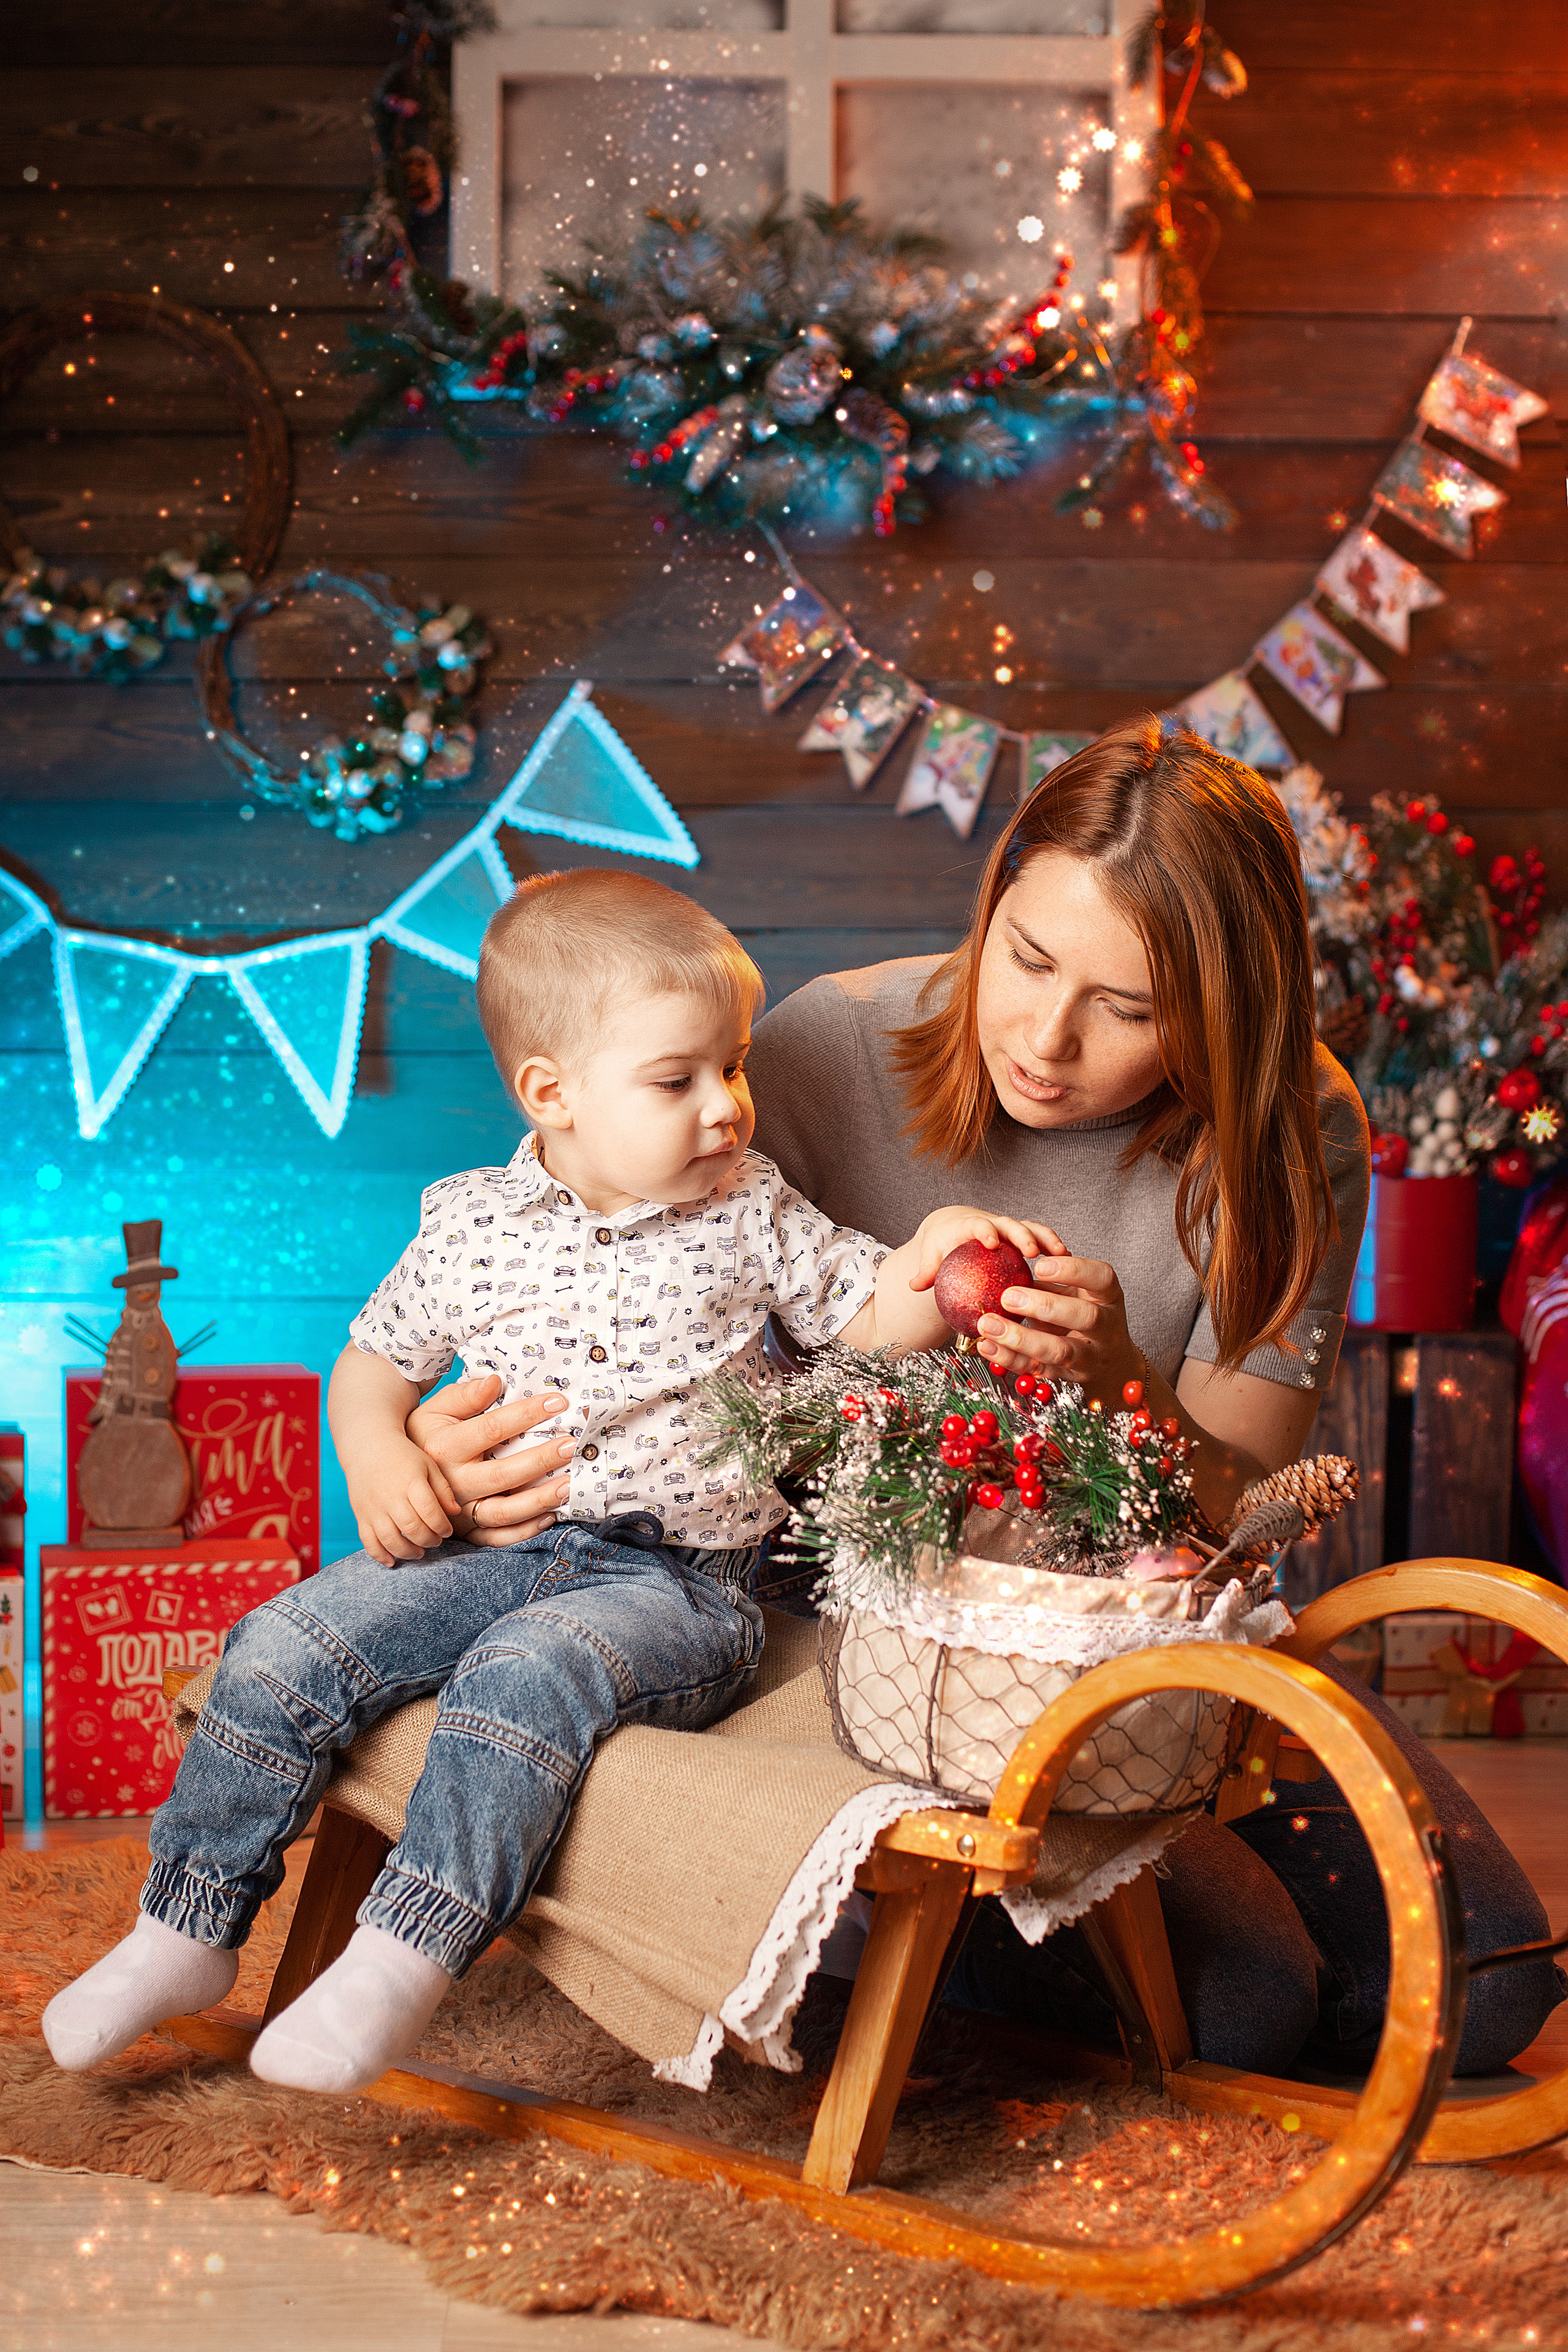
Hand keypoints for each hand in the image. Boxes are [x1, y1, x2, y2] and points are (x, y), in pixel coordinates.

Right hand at [346, 1434, 460, 1567]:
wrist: (368, 1447)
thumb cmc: (403, 1456)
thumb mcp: (428, 1465)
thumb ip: (442, 1489)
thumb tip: (455, 1513)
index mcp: (411, 1482)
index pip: (429, 1512)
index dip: (441, 1526)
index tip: (446, 1531)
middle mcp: (390, 1497)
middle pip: (412, 1528)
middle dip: (428, 1540)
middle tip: (435, 1541)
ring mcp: (373, 1508)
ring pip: (390, 1539)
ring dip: (407, 1552)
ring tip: (418, 1552)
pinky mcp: (360, 1515)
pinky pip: (368, 1541)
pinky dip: (379, 1555)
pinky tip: (392, 1561)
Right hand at [406, 1374, 574, 1547]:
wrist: (395, 1475)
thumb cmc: (425, 1435)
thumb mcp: (436, 1409)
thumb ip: (465, 1395)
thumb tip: (495, 1382)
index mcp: (446, 1448)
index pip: (492, 1428)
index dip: (527, 1414)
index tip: (558, 1402)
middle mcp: (453, 1483)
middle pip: (502, 1475)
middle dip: (540, 1460)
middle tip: (571, 1446)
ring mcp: (459, 1511)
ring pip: (503, 1513)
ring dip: (539, 1501)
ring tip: (569, 1485)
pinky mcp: (465, 1531)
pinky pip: (497, 1538)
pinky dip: (525, 1532)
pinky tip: (550, 1515)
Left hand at [905, 1209, 1060, 1292]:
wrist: (955, 1230)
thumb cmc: (943, 1244)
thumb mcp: (933, 1256)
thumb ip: (927, 1270)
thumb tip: (914, 1285)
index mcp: (970, 1225)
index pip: (978, 1225)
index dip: (984, 1231)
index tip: (991, 1242)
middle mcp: (994, 1223)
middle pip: (1010, 1225)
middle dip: (1022, 1235)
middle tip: (1032, 1253)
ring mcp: (1011, 1230)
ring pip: (1032, 1229)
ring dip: (1047, 1240)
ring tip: (1062, 1255)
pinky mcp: (1023, 1238)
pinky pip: (1041, 1240)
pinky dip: (1054, 1248)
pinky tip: (1069, 1264)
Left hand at [975, 1231, 1143, 1399]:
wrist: (1110, 1362)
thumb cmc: (1085, 1314)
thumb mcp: (1079, 1292)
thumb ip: (1053, 1281)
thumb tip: (1008, 1264)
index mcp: (1109, 1297)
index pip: (1101, 1278)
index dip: (1073, 1270)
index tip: (1039, 1265)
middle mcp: (1106, 1328)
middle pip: (1085, 1317)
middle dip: (1045, 1306)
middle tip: (1008, 1296)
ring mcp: (1089, 1356)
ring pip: (1059, 1351)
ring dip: (1020, 1338)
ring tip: (988, 1324)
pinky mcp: (1067, 1376)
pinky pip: (1037, 1369)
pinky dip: (1009, 1358)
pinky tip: (986, 1346)